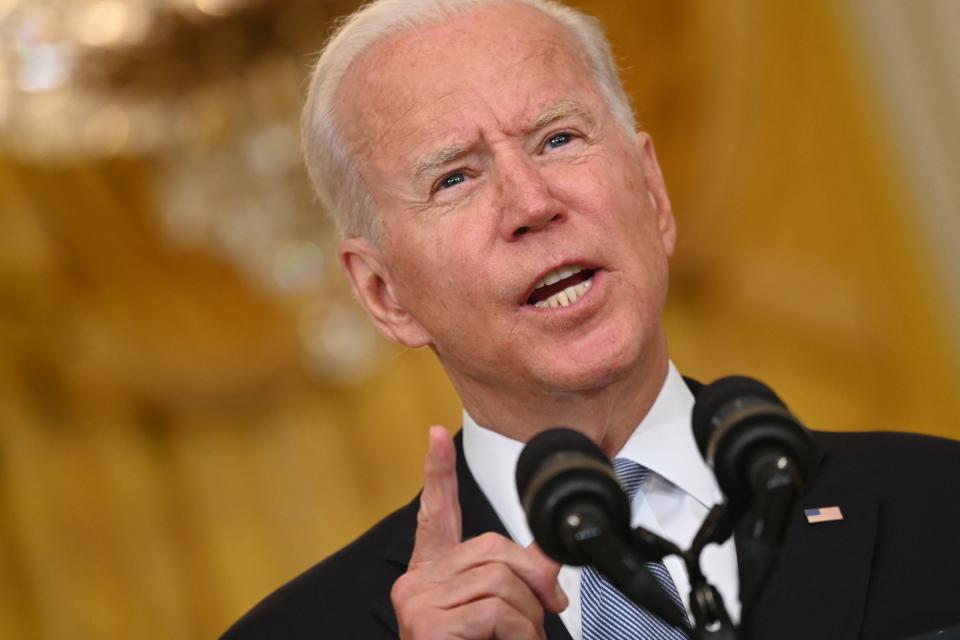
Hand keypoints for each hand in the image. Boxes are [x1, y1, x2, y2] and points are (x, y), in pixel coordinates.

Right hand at [390, 427, 568, 638]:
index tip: (435, 435)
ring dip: (529, 617)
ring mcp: (417, 603)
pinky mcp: (425, 624)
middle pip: (493, 548)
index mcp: (432, 575)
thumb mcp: (496, 618)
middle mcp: (416, 583)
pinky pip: (493, 610)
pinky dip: (518, 633)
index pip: (433, 513)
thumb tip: (550, 560)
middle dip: (534, 580)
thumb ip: (517, 583)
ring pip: (500, 580)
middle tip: (547, 612)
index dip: (436, 472)